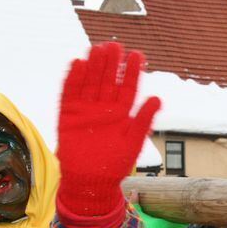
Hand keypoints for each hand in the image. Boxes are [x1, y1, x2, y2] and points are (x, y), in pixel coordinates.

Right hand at [57, 42, 159, 216]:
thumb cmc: (114, 164)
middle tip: (115, 45)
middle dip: (112, 63)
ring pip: (90, 82)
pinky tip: (78, 64)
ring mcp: (85, 110)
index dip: (132, 72)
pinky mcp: (68, 114)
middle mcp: (104, 108)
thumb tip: (158, 98)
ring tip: (98, 49)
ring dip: (93, 66)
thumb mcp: (133, 142)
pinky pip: (70, 93)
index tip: (137, 55)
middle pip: (108, 80)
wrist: (89, 182)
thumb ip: (143, 120)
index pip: (128, 87)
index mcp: (121, 113)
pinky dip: (73, 79)